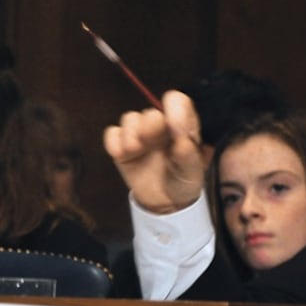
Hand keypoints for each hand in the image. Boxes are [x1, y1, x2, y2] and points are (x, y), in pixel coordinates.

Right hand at [103, 90, 204, 213]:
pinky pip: (113, 133)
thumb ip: (189, 154)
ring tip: (136, 149)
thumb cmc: (183, 180)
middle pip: (151, 112)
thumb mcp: (193, 171)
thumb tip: (183, 139)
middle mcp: (162, 126)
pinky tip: (122, 154)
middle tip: (150, 142)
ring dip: (131, 133)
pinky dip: (114, 142)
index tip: (175, 129)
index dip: (175, 109)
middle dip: (149, 125)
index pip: (179, 103)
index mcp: (183, 126)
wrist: (165, 202)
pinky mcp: (123, 145)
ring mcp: (141, 134)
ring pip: (130, 118)